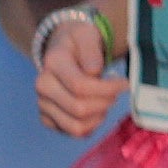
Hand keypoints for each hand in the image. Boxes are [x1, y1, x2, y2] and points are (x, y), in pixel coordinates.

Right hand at [33, 7, 127, 138]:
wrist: (64, 51)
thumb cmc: (80, 42)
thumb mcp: (87, 35)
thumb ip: (91, 50)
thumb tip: (93, 71)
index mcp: (52, 63)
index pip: (80, 86)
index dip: (108, 88)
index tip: (124, 83)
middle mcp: (43, 86)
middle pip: (79, 108)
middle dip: (105, 102)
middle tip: (116, 91)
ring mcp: (43, 105)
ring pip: (76, 126)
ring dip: (99, 116)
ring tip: (106, 101)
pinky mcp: (48, 119)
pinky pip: (74, 132)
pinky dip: (92, 125)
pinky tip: (97, 109)